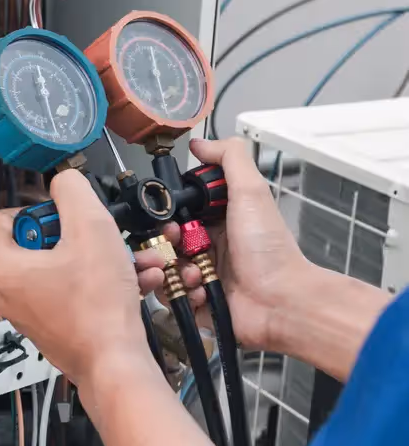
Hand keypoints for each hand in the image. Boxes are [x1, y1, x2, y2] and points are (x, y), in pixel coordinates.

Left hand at [0, 170, 154, 387]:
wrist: (115, 361)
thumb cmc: (98, 307)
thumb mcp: (90, 228)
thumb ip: (73, 193)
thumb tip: (63, 180)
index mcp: (2, 266)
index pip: (5, 217)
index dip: (40, 209)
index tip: (66, 216)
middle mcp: (8, 291)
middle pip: (39, 242)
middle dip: (81, 235)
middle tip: (103, 238)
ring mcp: (30, 311)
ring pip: (64, 268)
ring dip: (101, 258)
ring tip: (133, 259)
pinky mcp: (53, 325)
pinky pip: (75, 291)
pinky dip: (102, 283)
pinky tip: (136, 280)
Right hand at [172, 137, 314, 350]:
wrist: (281, 302)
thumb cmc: (271, 252)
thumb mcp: (252, 193)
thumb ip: (229, 159)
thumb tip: (201, 143)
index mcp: (218, 220)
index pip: (176, 212)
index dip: (167, 214)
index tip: (169, 218)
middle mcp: (209, 246)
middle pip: (164, 241)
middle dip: (164, 244)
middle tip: (178, 246)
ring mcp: (202, 275)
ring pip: (163, 269)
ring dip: (173, 270)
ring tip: (194, 274)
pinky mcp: (198, 302)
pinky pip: (171, 296)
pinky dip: (181, 294)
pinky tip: (200, 291)